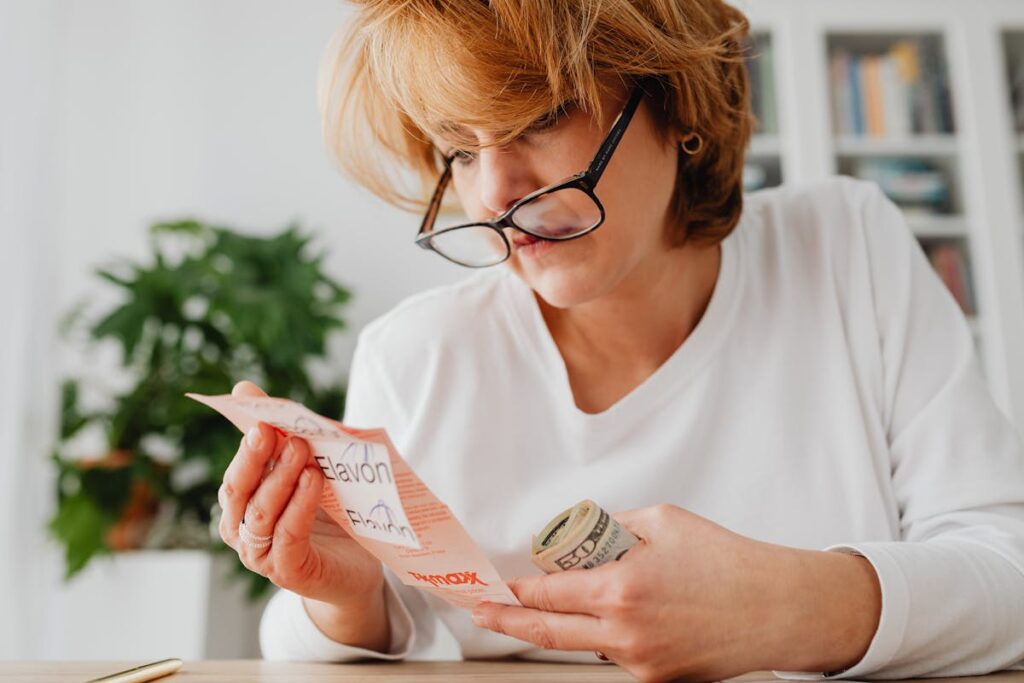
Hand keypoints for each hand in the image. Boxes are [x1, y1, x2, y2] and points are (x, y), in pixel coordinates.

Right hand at [217, 382, 385, 632]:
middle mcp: (243, 532)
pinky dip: (298, 507)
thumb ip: (278, 435)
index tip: (259, 416)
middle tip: (270, 429)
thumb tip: (244, 388)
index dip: (246, 446)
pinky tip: (313, 481)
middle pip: (238, 492)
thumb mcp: (304, 469)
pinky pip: (287, 536)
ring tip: (301, 451)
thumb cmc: (325, 517)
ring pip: (260, 514)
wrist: (356, 568)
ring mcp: (263, 556)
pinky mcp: (289, 572)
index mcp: (241, 507)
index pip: (236, 474)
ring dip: (280, 479)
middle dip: (253, 458)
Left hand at [471, 503, 880, 682]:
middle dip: (508, 623)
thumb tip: (583, 535)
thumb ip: (614, 528)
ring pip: (583, 646)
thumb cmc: (725, 560)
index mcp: (621, 588)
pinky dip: (606, 637)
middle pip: (548, 633)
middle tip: (483, 614)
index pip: (548, 594)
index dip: (516, 591)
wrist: (777, 607)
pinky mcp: (658, 679)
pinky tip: (621, 617)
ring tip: (561, 603)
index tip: (494, 586)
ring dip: (565, 626)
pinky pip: (616, 656)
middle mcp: (624, 633)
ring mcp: (640, 662)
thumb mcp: (662, 521)